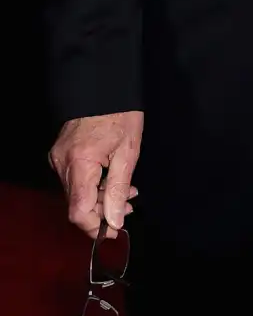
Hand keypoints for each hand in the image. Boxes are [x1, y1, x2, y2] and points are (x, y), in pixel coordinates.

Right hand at [50, 110, 143, 238]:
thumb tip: (114, 222)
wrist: (104, 85)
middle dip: (104, 210)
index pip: (78, 211)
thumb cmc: (121, 114)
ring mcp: (58, 157)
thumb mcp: (128, 151)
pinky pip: (75, 178)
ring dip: (101, 197)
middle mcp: (62, 163)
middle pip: (78, 203)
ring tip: (128, 190)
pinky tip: (113, 178)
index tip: (115, 230)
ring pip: (77, 192)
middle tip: (130, 204)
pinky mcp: (60, 152)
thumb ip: (119, 188)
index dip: (95, 226)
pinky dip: (93, 184)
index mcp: (79, 163)